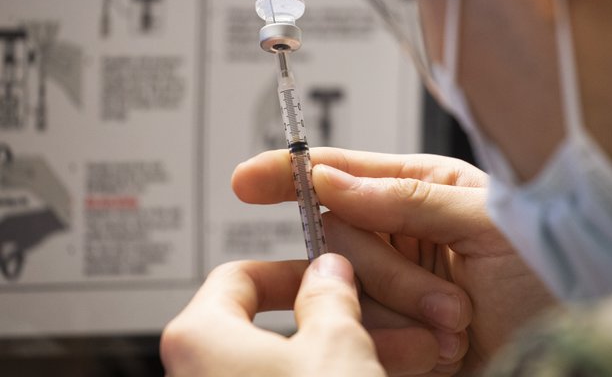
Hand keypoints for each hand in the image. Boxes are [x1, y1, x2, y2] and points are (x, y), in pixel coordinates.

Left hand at [161, 254, 385, 376]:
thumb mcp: (335, 346)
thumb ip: (330, 297)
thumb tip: (329, 272)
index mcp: (198, 337)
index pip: (238, 276)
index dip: (292, 267)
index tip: (325, 270)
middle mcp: (194, 372)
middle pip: (266, 325)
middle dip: (332, 317)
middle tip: (373, 315)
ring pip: (283, 364)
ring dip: (337, 351)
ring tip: (397, 353)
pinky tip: (370, 375)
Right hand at [232, 148, 554, 374]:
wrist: (576, 341)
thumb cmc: (554, 267)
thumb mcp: (489, 221)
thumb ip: (406, 197)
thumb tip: (332, 178)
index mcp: (425, 190)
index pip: (346, 174)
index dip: (293, 173)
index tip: (247, 179)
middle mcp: (406, 233)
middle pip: (341, 239)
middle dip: (389, 274)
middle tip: (451, 302)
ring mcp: (399, 284)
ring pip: (350, 290)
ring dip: (408, 314)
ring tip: (459, 327)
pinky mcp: (396, 332)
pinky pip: (364, 333)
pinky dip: (403, 346)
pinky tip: (444, 349)